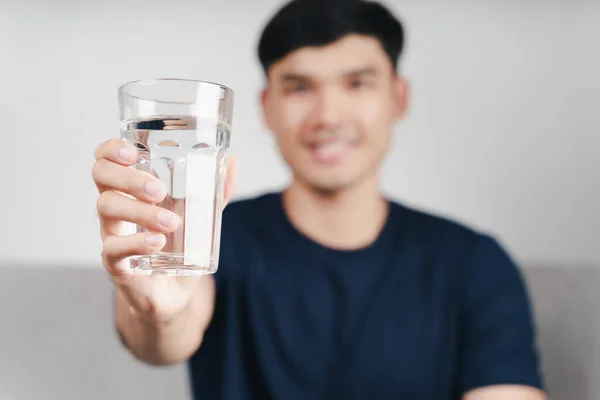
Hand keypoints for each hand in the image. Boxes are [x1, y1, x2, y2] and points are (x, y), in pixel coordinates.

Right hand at [92, 138, 237, 323]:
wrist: (174, 293)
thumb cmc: (179, 246)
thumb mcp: (199, 216)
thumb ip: (214, 192)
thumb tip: (232, 164)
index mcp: (130, 190)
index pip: (106, 160)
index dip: (112, 151)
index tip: (133, 153)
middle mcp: (116, 208)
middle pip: (101, 177)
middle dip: (128, 178)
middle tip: (159, 190)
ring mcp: (112, 235)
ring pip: (107, 209)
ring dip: (140, 211)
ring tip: (171, 222)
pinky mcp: (116, 264)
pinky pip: (113, 249)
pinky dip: (136, 243)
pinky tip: (157, 242)